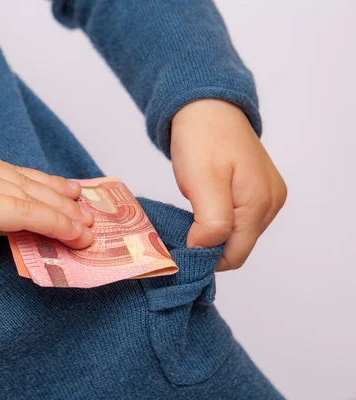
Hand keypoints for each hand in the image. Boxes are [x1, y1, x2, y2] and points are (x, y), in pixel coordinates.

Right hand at [0, 143, 93, 304]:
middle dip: (63, 200)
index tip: (70, 196)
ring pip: (31, 197)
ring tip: (89, 230)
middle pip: (26, 181)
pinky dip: (55, 225)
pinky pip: (25, 213)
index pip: (12, 172)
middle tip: (89, 213)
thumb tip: (13, 220)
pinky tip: (75, 235)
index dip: (46, 186)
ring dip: (66, 216)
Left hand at [170, 99, 286, 270]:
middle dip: (209, 244)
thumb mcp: (203, 182)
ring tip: (191, 213)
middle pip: (237, 246)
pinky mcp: (258, 189)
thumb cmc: (203, 139)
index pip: (235, 255)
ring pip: (237, 233)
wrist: (207, 105)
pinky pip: (239, 217)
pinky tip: (202, 205)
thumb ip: (210, 223)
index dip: (206, 257)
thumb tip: (204, 251)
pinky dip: (219, 218)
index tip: (179, 247)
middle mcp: (271, 203)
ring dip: (212, 231)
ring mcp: (267, 196)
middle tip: (180, 229)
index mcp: (260, 204)